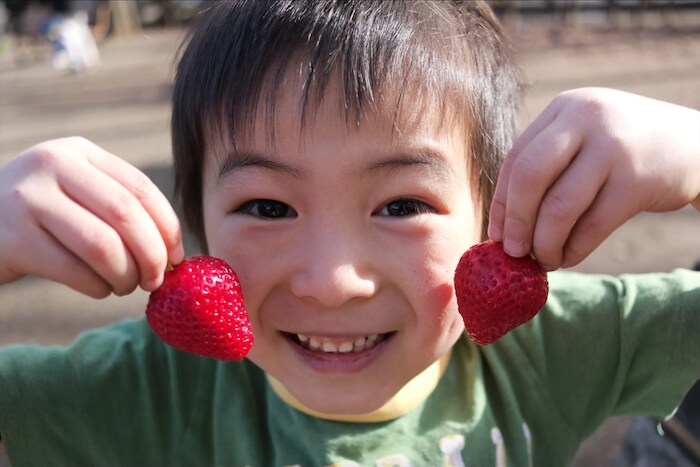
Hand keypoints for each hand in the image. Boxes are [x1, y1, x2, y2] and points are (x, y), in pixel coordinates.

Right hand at [0, 137, 183, 296]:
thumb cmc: (42, 217)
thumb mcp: (77, 193)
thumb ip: (120, 207)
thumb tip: (175, 251)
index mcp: (79, 152)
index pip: (140, 188)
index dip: (168, 227)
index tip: (178, 257)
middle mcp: (52, 165)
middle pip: (126, 215)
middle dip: (152, 255)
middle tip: (157, 280)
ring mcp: (27, 199)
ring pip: (103, 246)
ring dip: (126, 276)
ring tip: (126, 286)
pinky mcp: (12, 239)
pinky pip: (75, 272)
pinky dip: (98, 288)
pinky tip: (99, 289)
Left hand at [488, 88, 699, 270]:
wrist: (697, 146)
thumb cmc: (623, 150)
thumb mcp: (585, 137)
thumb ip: (547, 165)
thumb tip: (504, 225)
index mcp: (565, 109)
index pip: (516, 159)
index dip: (502, 203)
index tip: (496, 235)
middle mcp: (586, 120)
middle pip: (529, 178)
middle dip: (516, 222)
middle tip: (513, 252)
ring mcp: (613, 148)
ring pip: (560, 207)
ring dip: (545, 243)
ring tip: (544, 259)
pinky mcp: (637, 181)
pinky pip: (592, 225)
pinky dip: (574, 249)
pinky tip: (568, 257)